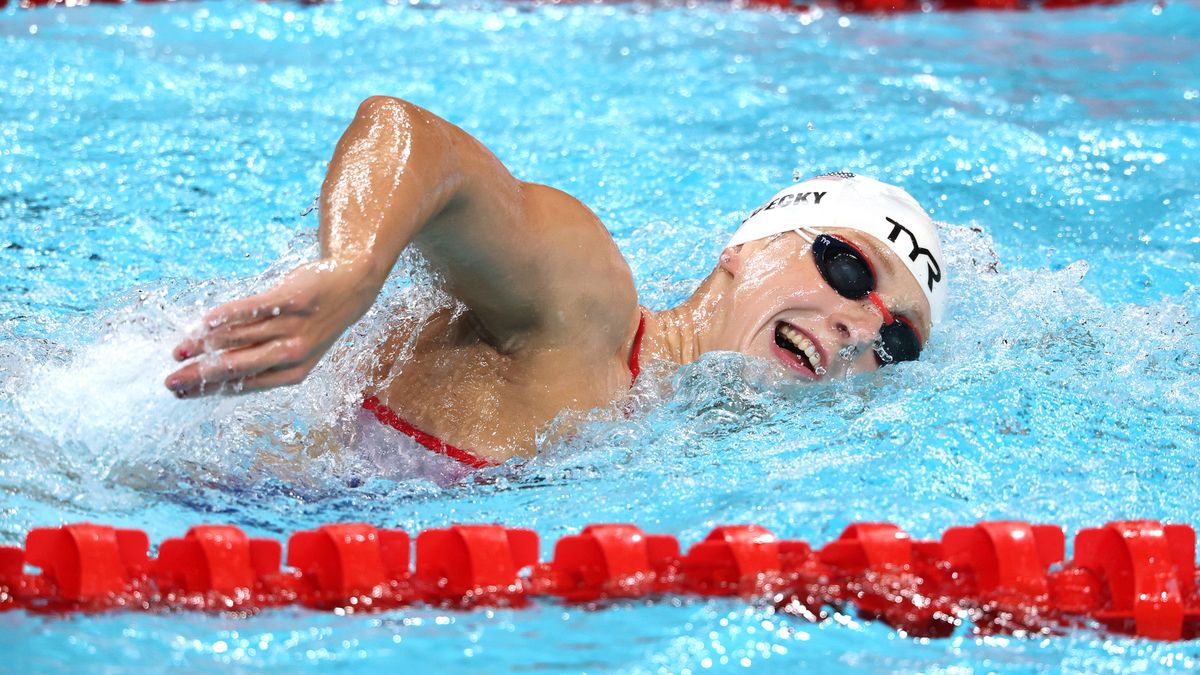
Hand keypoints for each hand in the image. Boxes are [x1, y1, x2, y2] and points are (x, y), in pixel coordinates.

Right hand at [165, 258, 381, 397]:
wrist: (351, 287)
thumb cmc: (313, 323)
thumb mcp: (295, 351)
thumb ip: (261, 361)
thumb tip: (213, 372)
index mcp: (293, 373)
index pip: (243, 385)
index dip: (209, 390)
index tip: (181, 395)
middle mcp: (293, 353)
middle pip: (236, 366)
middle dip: (199, 376)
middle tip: (169, 382)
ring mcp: (292, 326)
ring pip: (238, 337)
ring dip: (203, 344)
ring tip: (180, 349)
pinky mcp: (291, 300)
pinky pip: (251, 309)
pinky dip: (226, 315)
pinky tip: (204, 322)